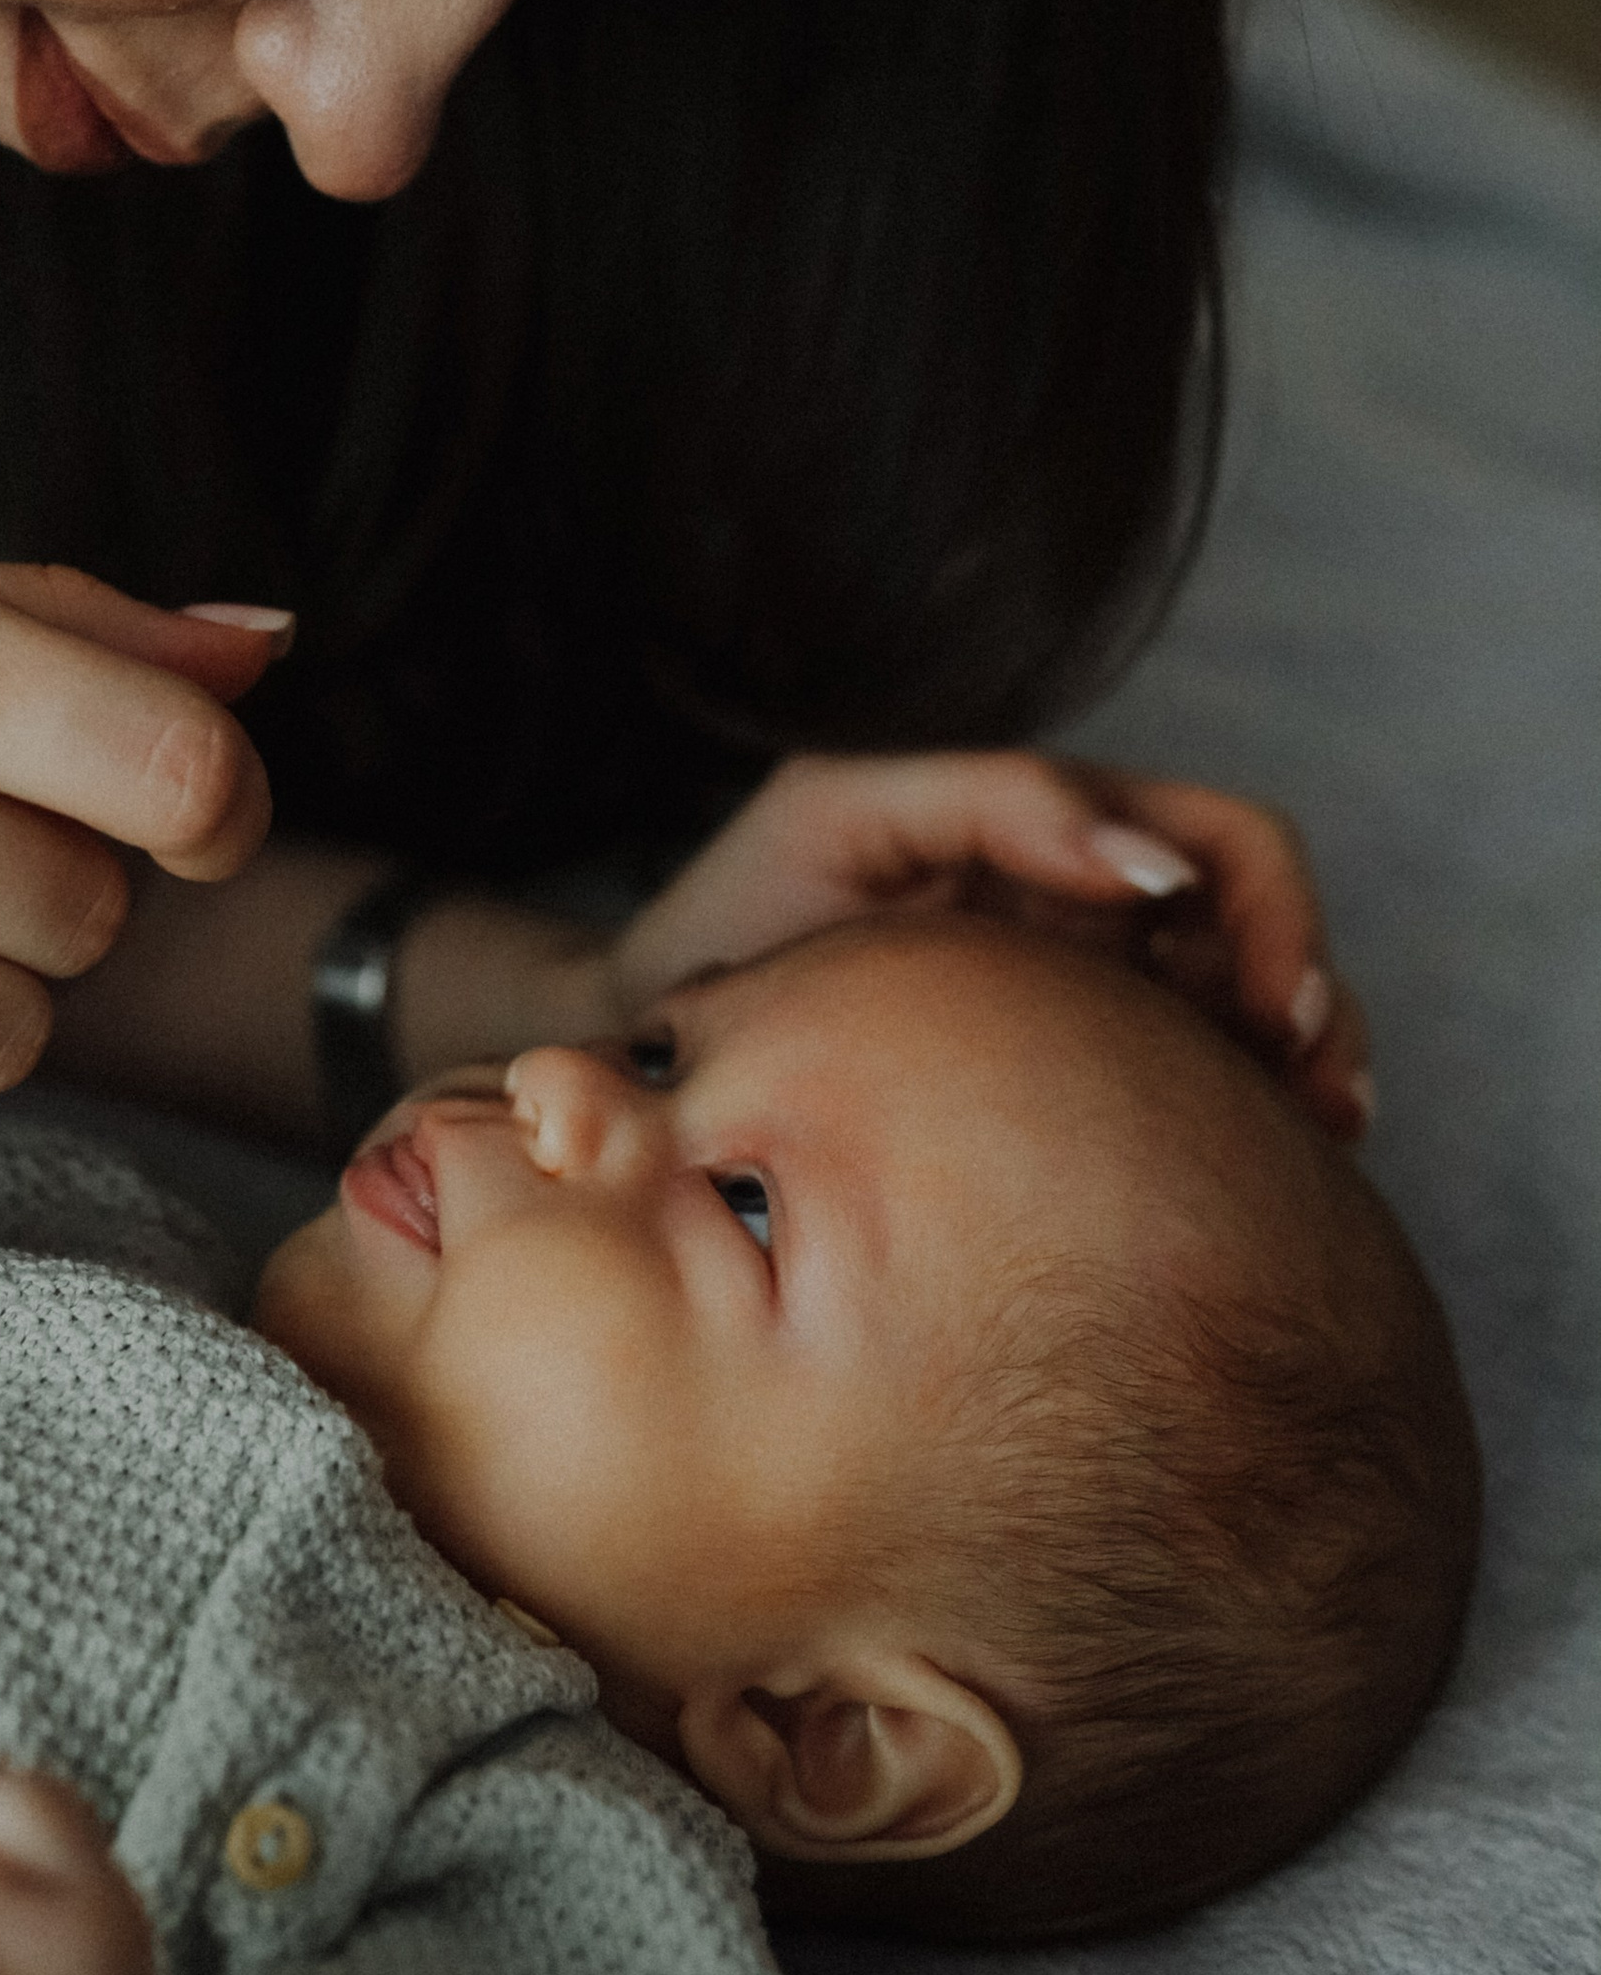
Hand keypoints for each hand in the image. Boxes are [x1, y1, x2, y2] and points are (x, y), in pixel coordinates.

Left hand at [597, 750, 1372, 1138]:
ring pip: (1249, 1022)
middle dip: (1310, 1001)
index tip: (1274, 1008)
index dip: (1276, 913)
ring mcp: (1084, 1005)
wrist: (654, 1051)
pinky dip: (1245, 1124)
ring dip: (1301, 1068)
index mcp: (1052, 839)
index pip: (1221, 847)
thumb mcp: (846, 813)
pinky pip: (1191, 1099)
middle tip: (1320, 1093)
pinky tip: (1261, 1173)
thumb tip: (1152, 864)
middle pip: (1262, 937)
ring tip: (1317, 1135)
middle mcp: (1088, 914)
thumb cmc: (741, 917)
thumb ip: (997, 801)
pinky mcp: (1068, 1091)